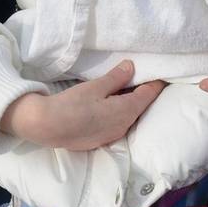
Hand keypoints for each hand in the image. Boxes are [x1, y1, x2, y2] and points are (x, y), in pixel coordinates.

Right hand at [0, 61, 165, 149]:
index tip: (161, 74)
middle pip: (139, 107)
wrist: (46, 127)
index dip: (155, 84)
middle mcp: (123, 126)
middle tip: (144, 76)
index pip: (148, 95)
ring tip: (128, 87)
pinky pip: (117, 123)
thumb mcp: (95, 86)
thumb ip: (116, 78)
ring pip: (128, 116)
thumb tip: (132, 67)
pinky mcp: (100, 139)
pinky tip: (111, 103)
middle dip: (143, 92)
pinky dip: (119, 111)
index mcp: (126, 112)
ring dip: (130, 102)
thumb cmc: (72, 104)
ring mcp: (112, 135)